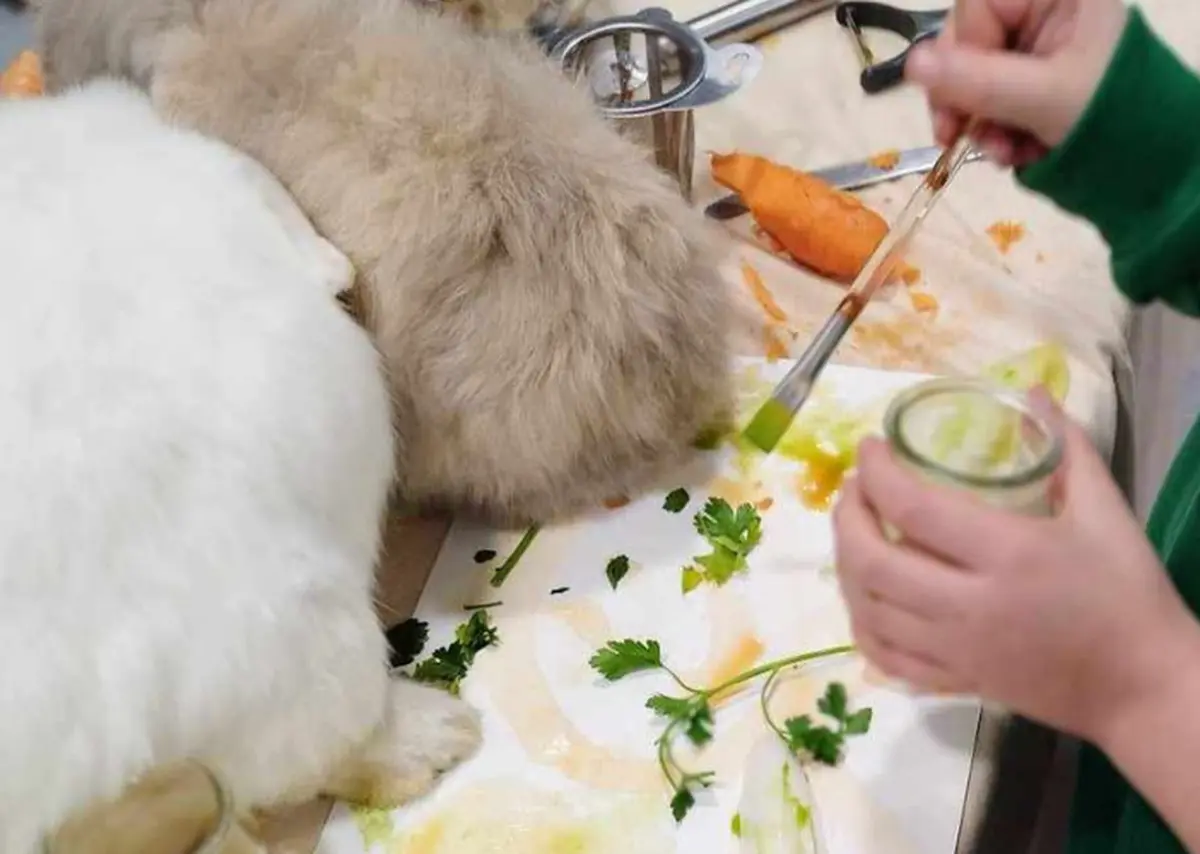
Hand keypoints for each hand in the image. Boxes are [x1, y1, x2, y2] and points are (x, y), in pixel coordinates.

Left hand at [832, 392, 1194, 741]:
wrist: (1140, 686)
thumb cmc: (1125, 593)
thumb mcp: (1106, 512)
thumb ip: (1067, 447)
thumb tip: (1031, 392)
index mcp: (1009, 554)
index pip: (914, 508)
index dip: (877, 472)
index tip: (870, 447)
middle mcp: (971, 605)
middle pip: (873, 562)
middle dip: (847, 517)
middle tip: (854, 487)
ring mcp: (956, 649)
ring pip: (868, 609)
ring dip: (846, 564)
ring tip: (854, 530)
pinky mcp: (953, 681)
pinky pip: (882, 655)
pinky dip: (860, 620)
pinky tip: (864, 593)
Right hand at [904, 0, 1127, 167]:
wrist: (1157, 167)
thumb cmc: (1113, 118)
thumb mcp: (1043, 98)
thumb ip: (976, 81)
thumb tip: (910, 65)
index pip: (979, 4)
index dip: (961, 51)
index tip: (959, 99)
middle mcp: (1046, 11)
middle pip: (970, 42)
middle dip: (963, 97)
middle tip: (957, 138)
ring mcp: (1039, 47)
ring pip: (974, 75)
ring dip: (976, 122)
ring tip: (999, 155)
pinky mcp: (1033, 79)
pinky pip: (990, 97)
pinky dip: (993, 130)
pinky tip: (1010, 153)